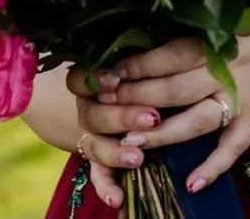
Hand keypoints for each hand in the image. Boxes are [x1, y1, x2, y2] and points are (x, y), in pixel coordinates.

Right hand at [65, 68, 162, 209]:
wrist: (112, 100)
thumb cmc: (136, 74)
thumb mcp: (134, 65)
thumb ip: (142, 63)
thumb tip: (168, 50)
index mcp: (93, 81)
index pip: (82, 79)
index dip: (96, 80)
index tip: (114, 81)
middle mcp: (88, 109)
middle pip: (94, 113)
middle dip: (122, 116)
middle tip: (151, 117)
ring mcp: (92, 136)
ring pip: (96, 146)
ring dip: (116, 153)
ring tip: (138, 158)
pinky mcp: (99, 161)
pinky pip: (99, 175)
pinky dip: (107, 188)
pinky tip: (117, 198)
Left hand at [68, 1, 249, 204]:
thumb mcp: (230, 10)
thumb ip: (194, 19)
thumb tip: (143, 23)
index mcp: (220, 37)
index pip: (172, 54)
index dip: (139, 64)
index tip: (109, 71)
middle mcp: (229, 69)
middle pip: (177, 88)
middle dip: (138, 98)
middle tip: (105, 106)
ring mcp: (243, 98)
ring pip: (198, 121)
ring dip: (164, 133)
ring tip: (131, 142)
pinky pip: (233, 147)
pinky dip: (213, 167)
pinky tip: (190, 184)